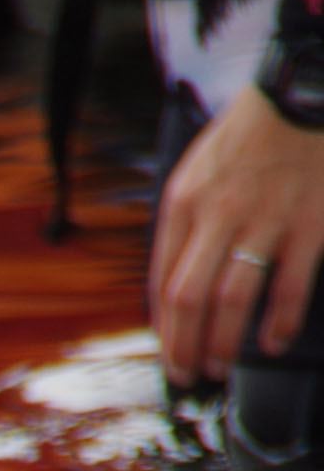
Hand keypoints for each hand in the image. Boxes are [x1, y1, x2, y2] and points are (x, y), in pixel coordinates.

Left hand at [151, 84, 323, 384]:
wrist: (302, 96)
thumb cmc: (246, 139)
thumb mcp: (194, 175)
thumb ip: (182, 227)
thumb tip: (171, 283)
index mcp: (183, 205)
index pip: (161, 281)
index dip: (161, 326)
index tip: (166, 351)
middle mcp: (218, 216)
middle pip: (189, 299)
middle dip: (183, 347)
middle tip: (186, 374)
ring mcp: (266, 222)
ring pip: (232, 300)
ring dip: (222, 343)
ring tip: (219, 366)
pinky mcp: (309, 225)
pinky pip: (289, 287)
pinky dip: (278, 323)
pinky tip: (270, 343)